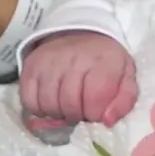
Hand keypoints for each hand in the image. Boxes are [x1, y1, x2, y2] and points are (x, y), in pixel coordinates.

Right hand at [20, 32, 137, 126]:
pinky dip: (39, 109)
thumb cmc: (105, 60)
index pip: (95, 100)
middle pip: (70, 105)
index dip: (96, 114)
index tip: (97, 112)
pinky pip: (29, 100)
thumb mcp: (125, 76)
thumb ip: (124, 101)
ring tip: (67, 107)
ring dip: (58, 114)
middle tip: (81, 111)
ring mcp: (50, 63)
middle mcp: (74, 60)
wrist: (81, 34)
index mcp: (102, 61)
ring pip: (49, 105)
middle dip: (78, 116)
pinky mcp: (31, 67)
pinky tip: (52, 103)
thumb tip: (107, 121)